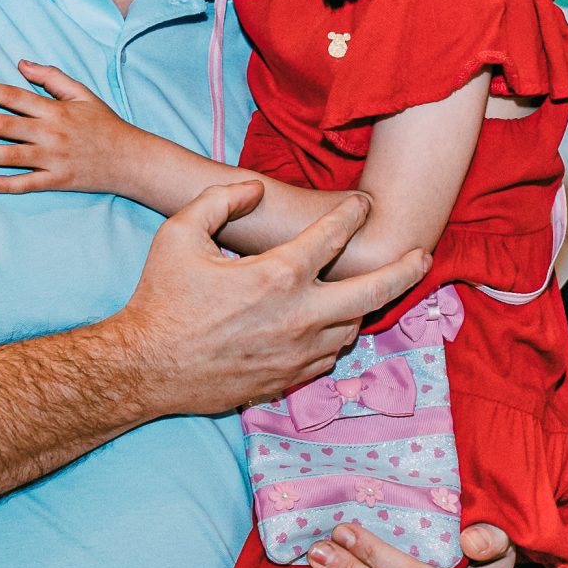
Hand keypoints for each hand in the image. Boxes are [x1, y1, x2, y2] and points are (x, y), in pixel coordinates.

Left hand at [0, 63, 144, 195]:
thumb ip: (52, 77)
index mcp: (55, 109)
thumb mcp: (82, 93)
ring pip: (11, 155)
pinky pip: (29, 183)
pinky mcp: (58, 180)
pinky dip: (7, 184)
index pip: (14, 96)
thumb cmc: (105, 124)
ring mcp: (54, 158)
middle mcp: (51, 132)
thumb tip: (21, 63)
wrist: (131, 159)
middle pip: (5, 125)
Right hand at [119, 182, 430, 417]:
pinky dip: (337, 336)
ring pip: (354, 327)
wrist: (144, 368)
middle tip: (424, 254)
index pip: (334, 236)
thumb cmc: (160, 298)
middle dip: (406, 269)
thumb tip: (256, 188)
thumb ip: (221, 198)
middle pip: (375, 291)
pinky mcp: (287, 380)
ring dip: (364, 305)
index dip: (353, 213)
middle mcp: (300, 317)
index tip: (362, 204)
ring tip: (373, 288)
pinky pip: (330, 357)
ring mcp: (298, 354)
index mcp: (278, 275)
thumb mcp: (179, 232)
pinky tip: (334, 324)